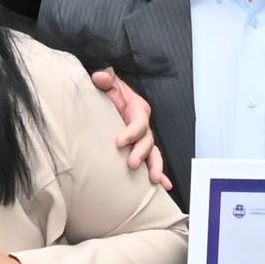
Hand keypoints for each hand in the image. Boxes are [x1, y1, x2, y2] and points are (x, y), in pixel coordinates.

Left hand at [88, 67, 167, 192]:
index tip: (119, 142)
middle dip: (142, 152)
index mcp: (138, 109)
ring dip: (155, 167)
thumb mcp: (107, 82)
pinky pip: (150, 162)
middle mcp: (143, 126)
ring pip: (153, 154)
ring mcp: (142, 139)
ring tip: (154, 180)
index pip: (139, 121)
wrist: (105, 100)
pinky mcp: (138, 149)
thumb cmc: (107, 91)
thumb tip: (101, 77)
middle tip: (132, 163)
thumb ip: (105, 78)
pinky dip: (159, 173)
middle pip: (148, 140)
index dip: (131, 132)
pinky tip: (163, 186)